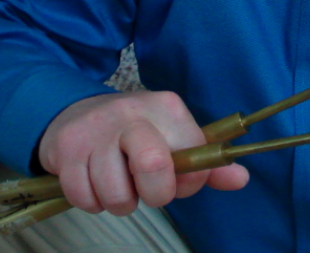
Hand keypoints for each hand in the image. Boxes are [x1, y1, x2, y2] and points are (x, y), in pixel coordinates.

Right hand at [37, 90, 248, 215]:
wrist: (78, 114)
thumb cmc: (135, 133)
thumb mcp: (172, 137)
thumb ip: (205, 162)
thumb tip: (241, 179)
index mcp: (167, 107)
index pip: (194, 156)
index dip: (187, 182)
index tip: (175, 179)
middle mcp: (134, 112)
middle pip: (154, 165)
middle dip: (153, 194)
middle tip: (145, 189)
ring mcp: (98, 129)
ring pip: (115, 193)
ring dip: (118, 202)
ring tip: (117, 184)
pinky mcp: (68, 148)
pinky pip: (83, 197)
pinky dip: (89, 201)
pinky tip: (93, 183)